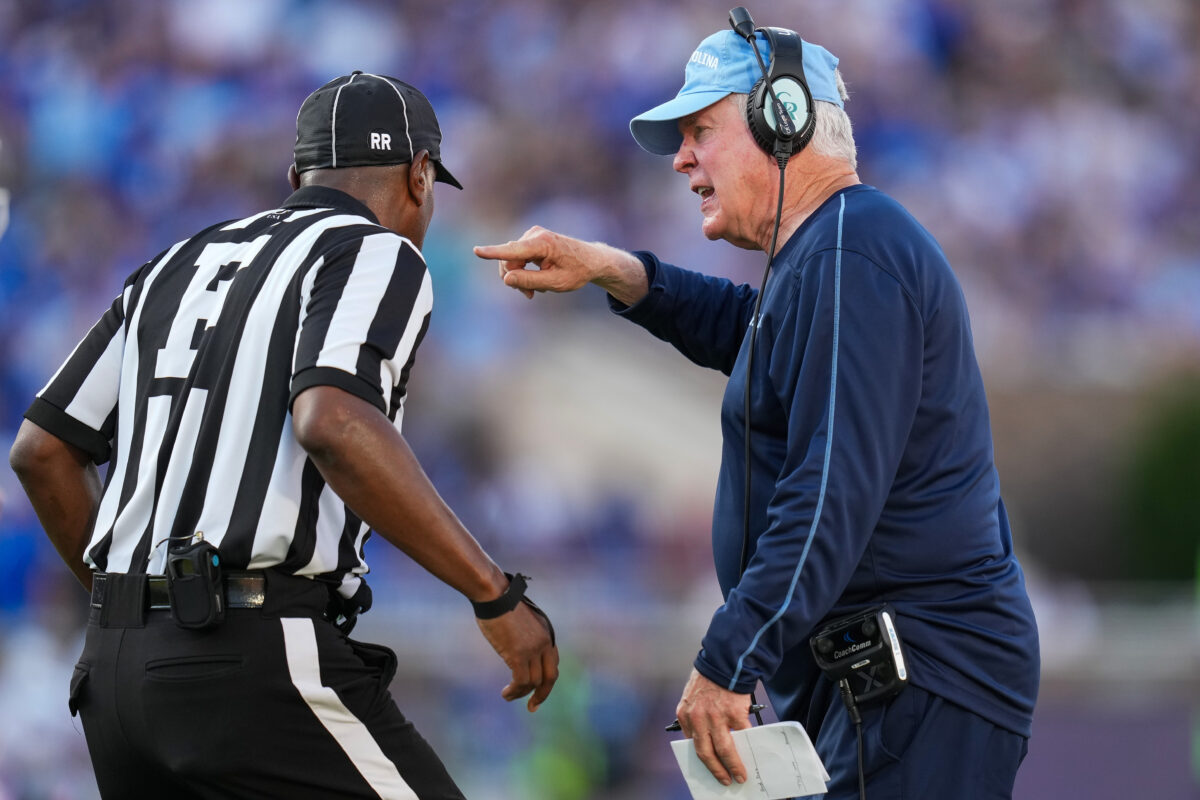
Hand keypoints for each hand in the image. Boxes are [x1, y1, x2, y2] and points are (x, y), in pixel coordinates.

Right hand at [473, 226, 647, 304]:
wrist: (592, 260)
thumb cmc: (577, 271)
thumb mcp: (556, 283)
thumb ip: (530, 281)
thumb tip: (506, 279)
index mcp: (543, 244)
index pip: (513, 250)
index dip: (493, 253)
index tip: (476, 251)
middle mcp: (535, 235)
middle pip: (509, 260)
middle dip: (515, 279)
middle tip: (529, 295)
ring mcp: (532, 235)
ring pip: (512, 260)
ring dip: (520, 276)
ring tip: (536, 290)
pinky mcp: (532, 239)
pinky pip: (517, 257)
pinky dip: (523, 270)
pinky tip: (536, 280)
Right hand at [475, 601, 558, 711]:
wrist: (494, 594)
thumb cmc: (500, 601)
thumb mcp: (519, 617)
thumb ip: (523, 633)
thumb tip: (515, 644)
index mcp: (546, 632)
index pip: (552, 661)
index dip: (546, 678)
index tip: (537, 689)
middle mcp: (544, 642)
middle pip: (551, 676)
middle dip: (543, 693)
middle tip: (532, 706)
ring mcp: (533, 649)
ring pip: (534, 682)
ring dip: (521, 693)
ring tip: (508, 696)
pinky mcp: (519, 654)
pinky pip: (521, 681)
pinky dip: (515, 691)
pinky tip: (506, 693)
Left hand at [675, 668, 751, 785]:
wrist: (725, 661)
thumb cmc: (709, 678)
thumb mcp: (692, 697)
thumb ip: (696, 718)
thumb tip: (709, 741)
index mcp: (685, 714)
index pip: (691, 744)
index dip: (702, 759)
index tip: (710, 769)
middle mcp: (698, 718)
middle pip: (706, 753)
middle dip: (716, 770)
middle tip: (725, 780)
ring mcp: (716, 717)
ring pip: (724, 750)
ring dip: (732, 766)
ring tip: (739, 775)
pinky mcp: (734, 714)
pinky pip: (742, 735)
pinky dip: (747, 745)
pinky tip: (751, 752)